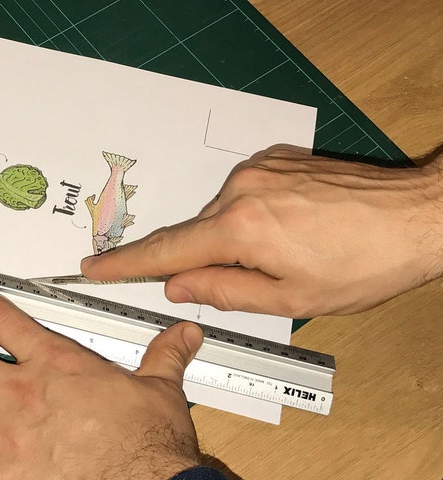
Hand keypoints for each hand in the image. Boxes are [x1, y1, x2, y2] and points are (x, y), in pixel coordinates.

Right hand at [81, 148, 442, 317]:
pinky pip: (244, 193)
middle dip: (207, 261)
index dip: (125, 264)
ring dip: (236, 239)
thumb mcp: (291, 299)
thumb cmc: (364, 264)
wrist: (419, 214)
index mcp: (241, 230)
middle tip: (253, 279)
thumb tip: (178, 286)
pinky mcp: (276, 157)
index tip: (92, 267)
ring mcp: (259, 168)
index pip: (166, 251)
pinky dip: (252, 216)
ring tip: (290, 254)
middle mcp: (241, 190)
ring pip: (222, 214)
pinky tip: (292, 229)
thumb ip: (224, 291)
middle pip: (196, 233)